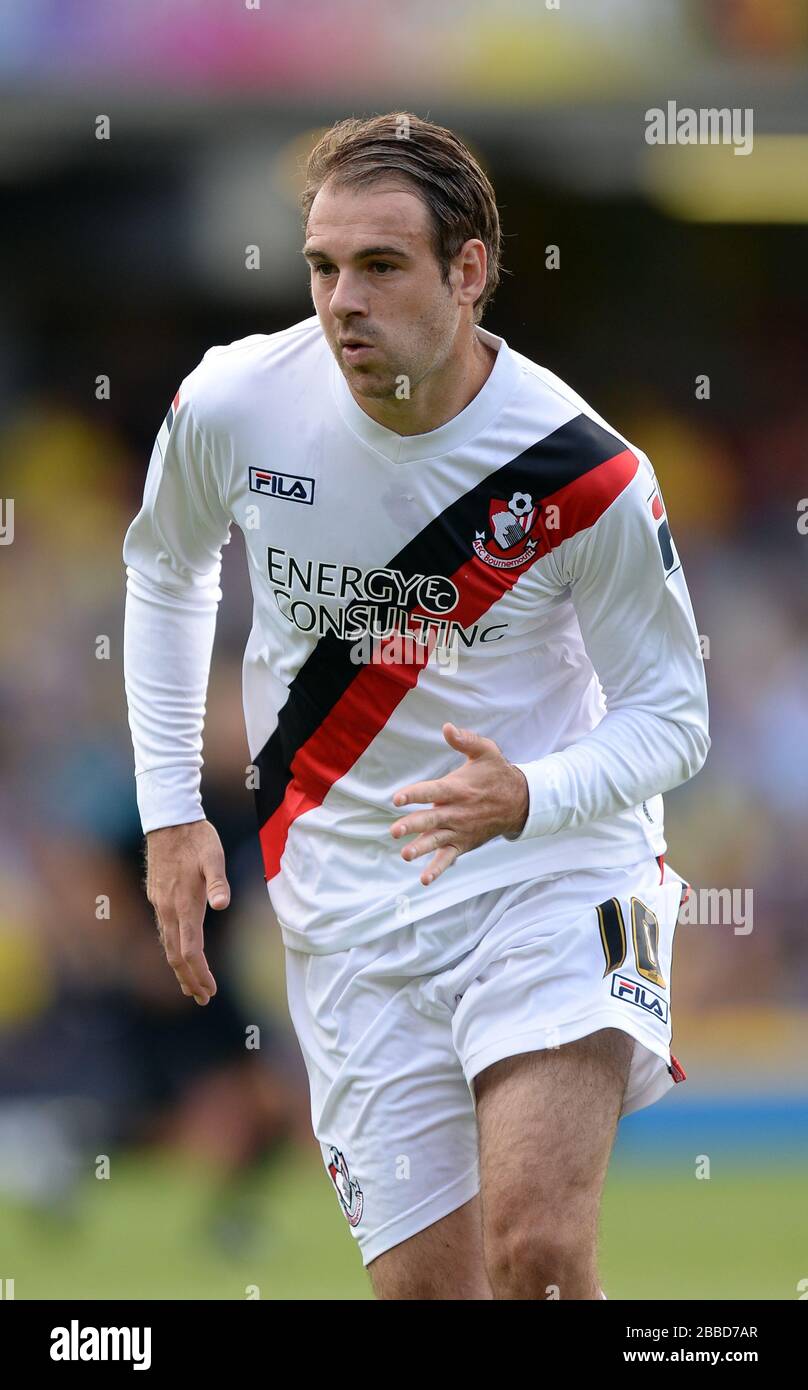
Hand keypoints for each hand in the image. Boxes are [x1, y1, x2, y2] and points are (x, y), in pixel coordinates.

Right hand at [145, 819, 229, 1003]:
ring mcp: (160, 904)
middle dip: (189, 979)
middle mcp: (168, 909)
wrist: (168, 820)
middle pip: (175, 955)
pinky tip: (179, 953)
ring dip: (179, 968)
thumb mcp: (214, 856)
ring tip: (190, 986)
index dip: (200, 973)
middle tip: (203, 999)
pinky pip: (164, 932)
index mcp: (184, 904)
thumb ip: (218, 881)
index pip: (190, 951)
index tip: (210, 991)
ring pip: (167, 945)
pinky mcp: (157, 897)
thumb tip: (222, 904)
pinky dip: (172, 950)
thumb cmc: (197, 838)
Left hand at [390, 723, 528, 886]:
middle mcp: (456, 812)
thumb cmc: (497, 773)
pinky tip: (424, 879)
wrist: (519, 802)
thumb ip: (465, 740)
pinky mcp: (462, 843)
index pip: (432, 791)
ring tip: (406, 855)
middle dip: (413, 825)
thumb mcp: (486, 751)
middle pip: (431, 819)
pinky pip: (448, 858)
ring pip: (436, 841)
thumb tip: (447, 727)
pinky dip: (437, 869)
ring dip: (421, 848)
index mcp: (457, 789)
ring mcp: (459, 830)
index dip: (415, 794)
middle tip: (395, 831)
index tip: (397, 798)